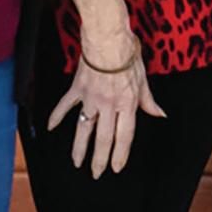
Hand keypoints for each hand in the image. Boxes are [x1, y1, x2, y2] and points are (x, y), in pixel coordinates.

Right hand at [46, 30, 165, 177]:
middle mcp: (109, 104)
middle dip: (99, 159)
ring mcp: (91, 98)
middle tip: (95, 174)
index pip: (124, 135)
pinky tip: (51, 128)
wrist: (108, 37)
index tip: (116, 168)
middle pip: (103, 138)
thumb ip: (148, 100)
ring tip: (77, 163)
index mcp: (127, 103)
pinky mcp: (78, 89)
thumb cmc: (128, 55)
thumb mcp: (143, 79)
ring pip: (84, 128)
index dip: (120, 154)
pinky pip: (65, 106)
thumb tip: (160, 114)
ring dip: (79, 148)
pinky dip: (57, 116)